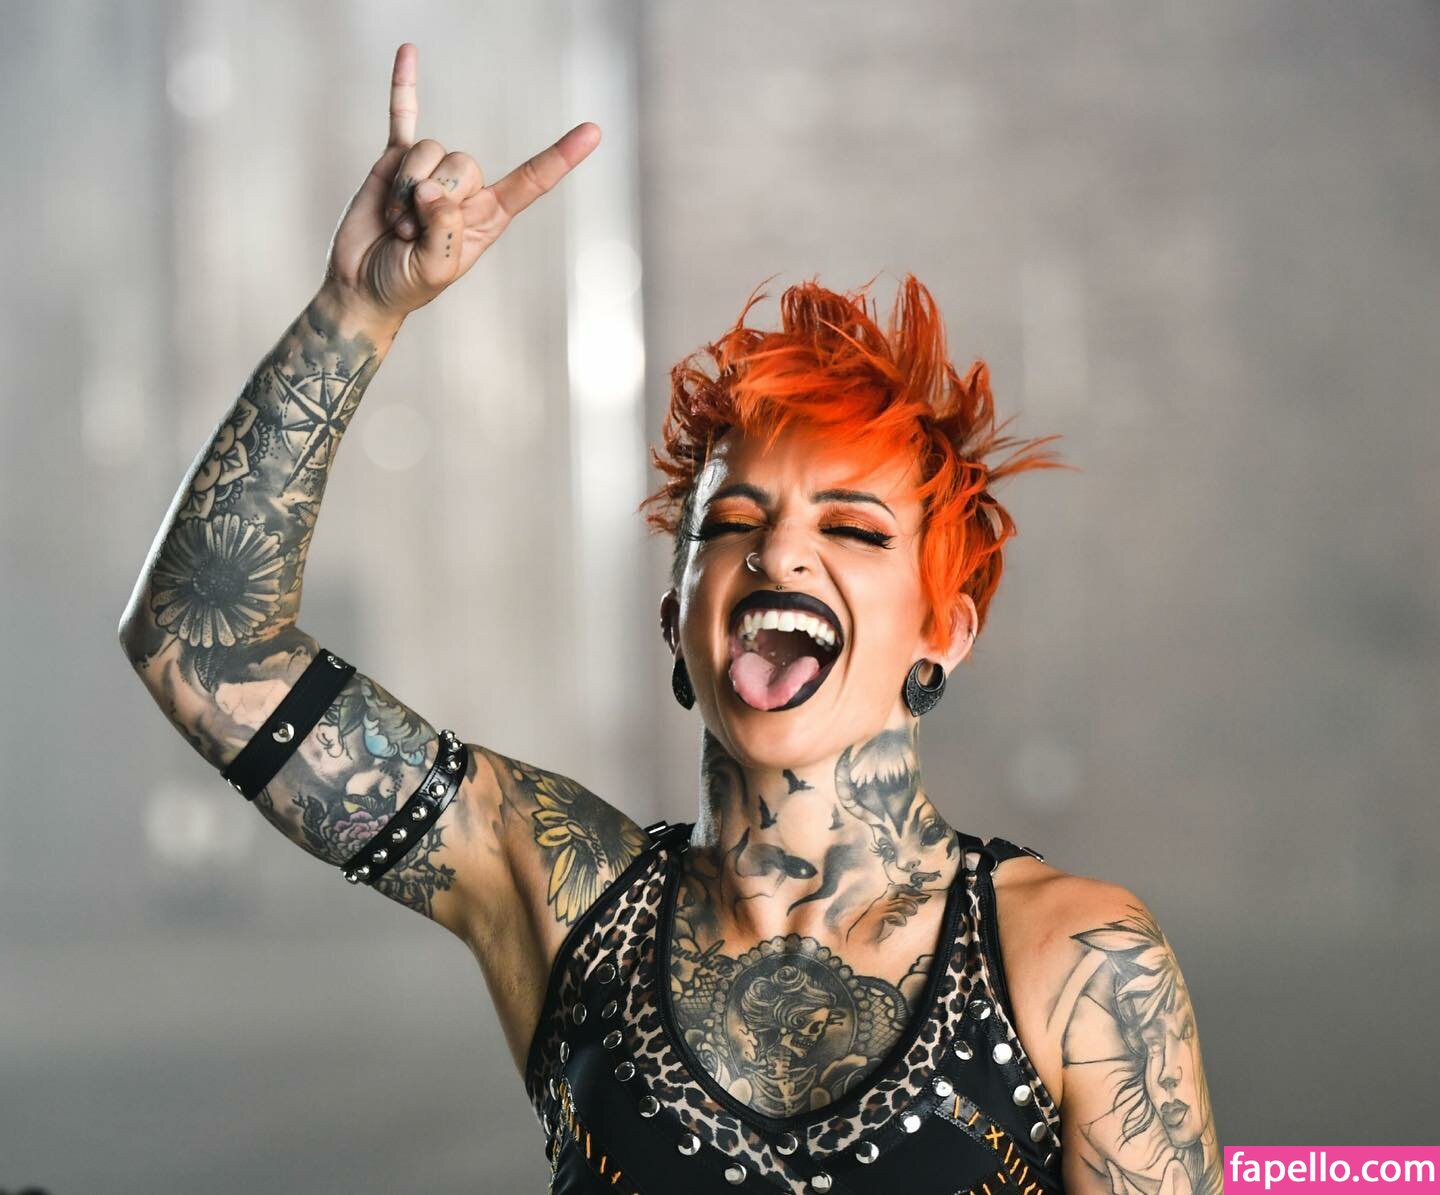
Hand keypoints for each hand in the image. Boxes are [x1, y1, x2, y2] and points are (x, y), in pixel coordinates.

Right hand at [321, 42, 599, 322]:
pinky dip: (403, 87)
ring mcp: (432, 171)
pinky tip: (408, 51)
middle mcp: (466, 190)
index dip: (560, 157)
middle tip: (410, 234)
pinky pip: (402, 117)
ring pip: (429, 150)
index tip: (593, 131)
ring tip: (395, 221)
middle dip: (432, 198)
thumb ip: (443, 230)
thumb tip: (433, 188)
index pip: (532, 181)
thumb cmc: (405, 282)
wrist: (362, 282)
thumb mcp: (433, 269)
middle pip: (465, 162)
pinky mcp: (397, 162)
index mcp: (489, 216)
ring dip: (404, 189)